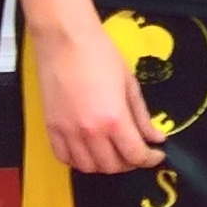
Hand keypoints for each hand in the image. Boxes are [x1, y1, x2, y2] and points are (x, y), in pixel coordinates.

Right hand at [29, 16, 163, 175]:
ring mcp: (68, 131)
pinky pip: (64, 158)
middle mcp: (90, 131)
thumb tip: (155, 136)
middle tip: (135, 150)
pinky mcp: (51, 127)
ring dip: (104, 164)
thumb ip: (142, 116)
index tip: (155, 154)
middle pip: (112, 166)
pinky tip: (88, 150)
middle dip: (129, 162)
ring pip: (88, 167)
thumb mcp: (129, 84)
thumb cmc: (98, 53)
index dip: (150, 158)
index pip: (135, 155)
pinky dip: (78, 160)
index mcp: (113, 119)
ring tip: (112, 151)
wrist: (65, 39)